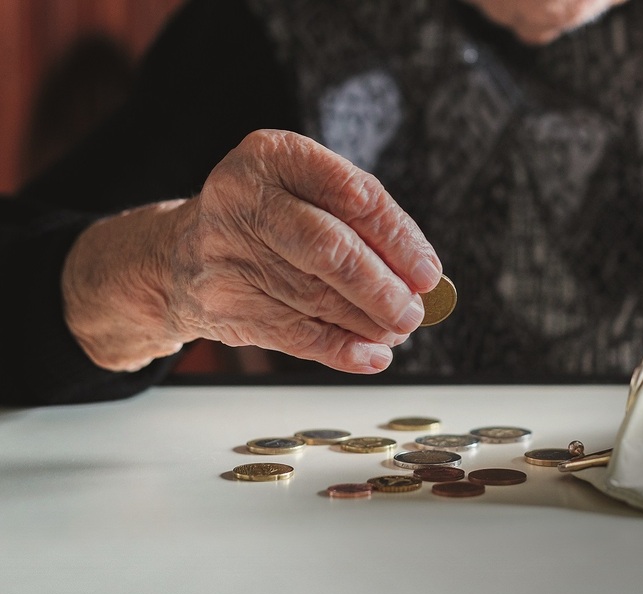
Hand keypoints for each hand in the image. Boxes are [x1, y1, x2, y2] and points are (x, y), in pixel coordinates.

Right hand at [63, 129, 441, 372]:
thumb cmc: (266, 219)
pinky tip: (371, 355)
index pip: (352, 194)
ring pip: (315, 297)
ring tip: (398, 330)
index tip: (428, 272)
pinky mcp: (223, 303)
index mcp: (272, 156)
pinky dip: (341, 349)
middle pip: (329, 249)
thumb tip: (421, 277)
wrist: (180, 255)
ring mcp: (226, 253)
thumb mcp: (303, 192)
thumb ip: (359, 221)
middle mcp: (243, 199)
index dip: (398, 238)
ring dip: (368, 322)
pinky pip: (295, 334)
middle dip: (381, 287)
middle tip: (414, 311)